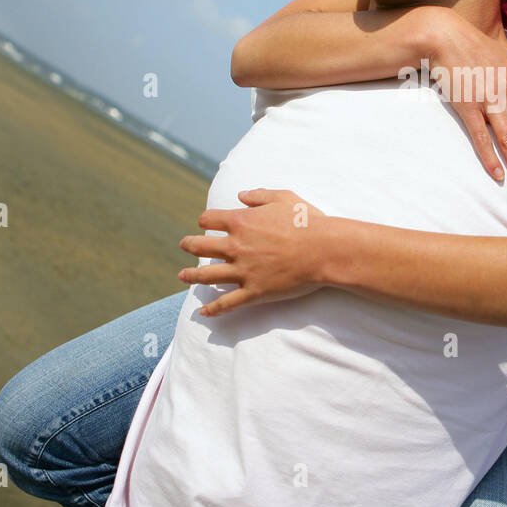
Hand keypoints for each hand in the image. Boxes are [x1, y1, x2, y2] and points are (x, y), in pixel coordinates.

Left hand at [176, 189, 326, 316]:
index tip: (207, 223)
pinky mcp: (254, 292)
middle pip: (200, 246)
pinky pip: (227, 303)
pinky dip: (213, 309)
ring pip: (207, 275)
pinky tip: (203, 312)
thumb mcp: (284, 198)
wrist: (325, 250)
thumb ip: (259, 195)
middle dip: (189, 245)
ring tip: (182, 276)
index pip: (209, 220)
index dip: (206, 220)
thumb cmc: (308, 221)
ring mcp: (243, 271)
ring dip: (191, 275)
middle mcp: (236, 246)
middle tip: (184, 245)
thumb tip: (240, 195)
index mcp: (240, 222)